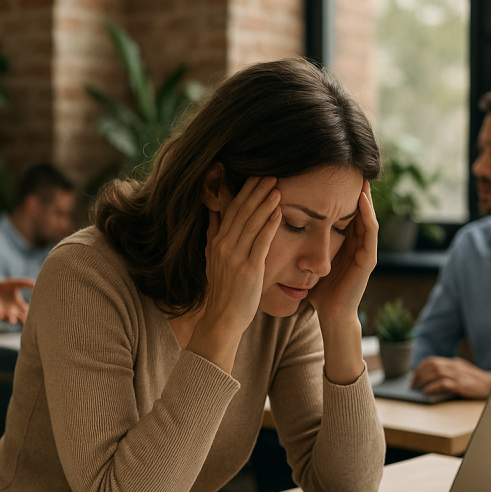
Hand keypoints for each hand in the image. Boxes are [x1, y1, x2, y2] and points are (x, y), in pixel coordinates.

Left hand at [0, 277, 34, 323]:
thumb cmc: (2, 288)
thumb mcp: (15, 283)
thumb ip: (25, 283)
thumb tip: (36, 283)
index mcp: (19, 305)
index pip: (29, 310)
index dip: (34, 311)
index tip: (40, 310)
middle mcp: (14, 312)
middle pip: (23, 318)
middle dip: (26, 319)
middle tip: (32, 319)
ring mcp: (5, 314)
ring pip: (12, 319)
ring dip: (14, 318)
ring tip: (16, 318)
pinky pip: (1, 317)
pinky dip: (3, 317)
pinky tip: (6, 316)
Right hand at [200, 176, 280, 334]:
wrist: (222, 317)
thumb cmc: (223, 289)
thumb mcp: (212, 258)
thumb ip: (213, 233)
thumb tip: (212, 211)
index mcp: (217, 241)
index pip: (231, 210)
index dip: (244, 192)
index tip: (255, 177)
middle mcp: (224, 246)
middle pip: (241, 212)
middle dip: (256, 192)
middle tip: (270, 175)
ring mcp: (236, 257)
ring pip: (251, 224)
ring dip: (264, 204)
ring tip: (276, 188)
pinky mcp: (249, 269)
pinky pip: (260, 243)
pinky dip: (269, 226)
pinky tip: (278, 213)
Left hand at [307, 179, 377, 319]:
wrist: (330, 315)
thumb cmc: (318, 290)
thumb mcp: (307, 260)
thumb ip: (299, 244)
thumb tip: (277, 224)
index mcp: (343, 243)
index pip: (344, 212)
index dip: (339, 194)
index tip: (330, 173)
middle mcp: (356, 244)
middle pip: (358, 210)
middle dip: (355, 189)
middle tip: (352, 165)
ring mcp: (365, 251)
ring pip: (367, 217)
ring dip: (365, 197)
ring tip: (361, 176)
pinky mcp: (368, 260)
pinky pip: (371, 233)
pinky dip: (368, 215)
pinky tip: (361, 201)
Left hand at [410, 356, 490, 399]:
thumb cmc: (476, 380)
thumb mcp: (462, 370)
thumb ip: (450, 370)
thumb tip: (432, 375)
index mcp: (454, 362)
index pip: (432, 360)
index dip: (421, 367)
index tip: (415, 375)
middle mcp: (455, 366)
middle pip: (432, 365)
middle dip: (419, 374)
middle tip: (413, 383)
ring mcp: (458, 375)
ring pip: (436, 372)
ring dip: (424, 379)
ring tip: (417, 387)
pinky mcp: (461, 385)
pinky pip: (444, 384)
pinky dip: (433, 387)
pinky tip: (426, 391)